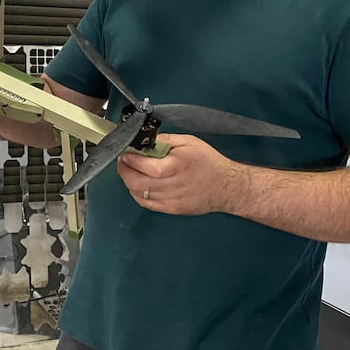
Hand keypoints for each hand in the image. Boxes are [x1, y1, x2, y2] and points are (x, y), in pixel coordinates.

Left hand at [117, 133, 235, 215]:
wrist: (226, 187)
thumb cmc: (208, 162)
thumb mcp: (189, 142)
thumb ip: (165, 141)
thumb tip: (144, 141)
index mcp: (177, 166)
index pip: (145, 166)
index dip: (130, 160)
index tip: (125, 153)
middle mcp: (172, 185)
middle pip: (137, 183)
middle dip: (124, 171)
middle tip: (123, 162)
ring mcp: (171, 200)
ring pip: (139, 194)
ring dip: (129, 182)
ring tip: (130, 171)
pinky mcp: (172, 209)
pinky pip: (146, 204)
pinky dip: (137, 194)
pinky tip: (139, 185)